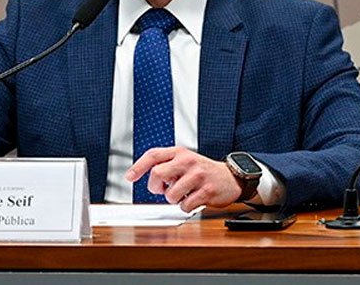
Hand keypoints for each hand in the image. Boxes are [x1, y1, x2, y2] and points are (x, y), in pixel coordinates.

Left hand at [126, 146, 242, 211]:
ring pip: (170, 194)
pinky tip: (193, 199)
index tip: (129, 177)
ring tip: (182, 194)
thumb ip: (166, 164)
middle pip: (157, 174)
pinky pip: (185, 205)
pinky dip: (185, 206)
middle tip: (162, 190)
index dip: (138, 166)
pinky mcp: (207, 191)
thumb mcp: (184, 160)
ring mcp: (198, 176)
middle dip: (155, 187)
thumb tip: (144, 175)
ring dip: (173, 199)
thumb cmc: (203, 170)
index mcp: (179, 152)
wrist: (230, 177)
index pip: (153, 155)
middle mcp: (187, 161)